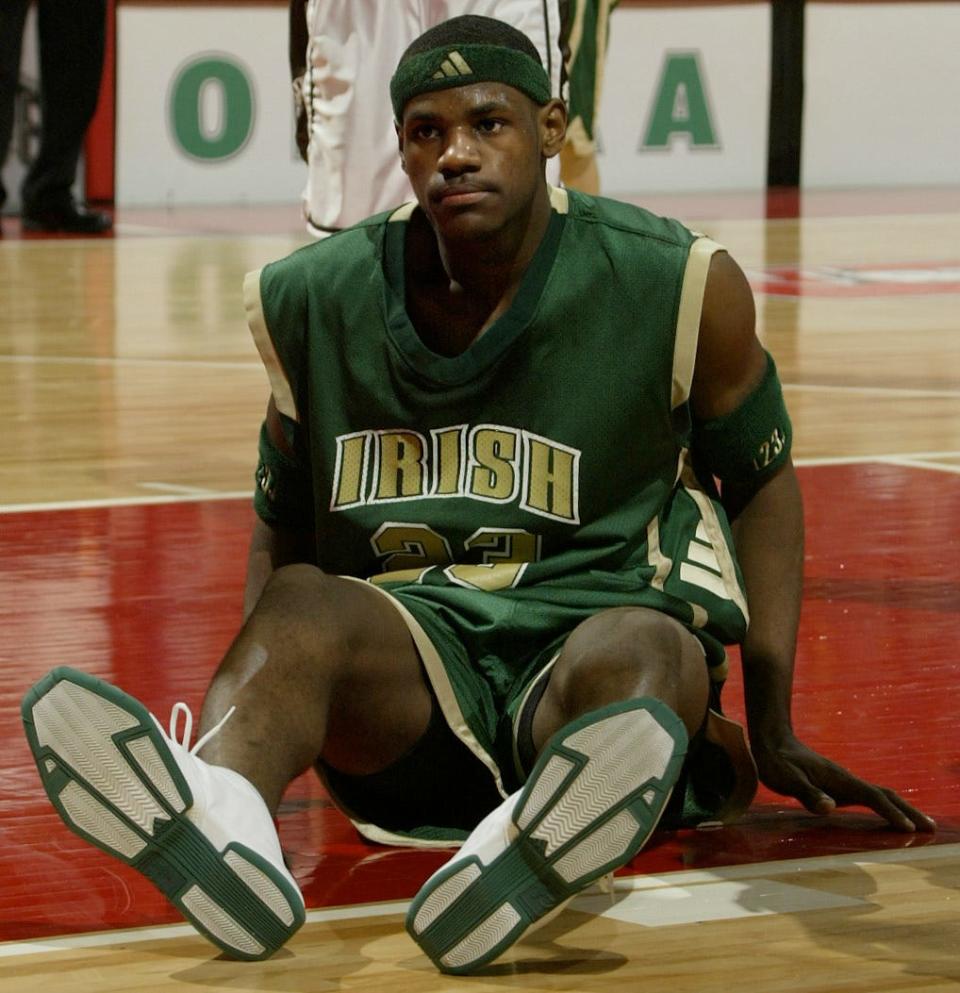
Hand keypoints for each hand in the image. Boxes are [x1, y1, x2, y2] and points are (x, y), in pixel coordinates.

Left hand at [753, 733, 935, 832]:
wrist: (772, 741)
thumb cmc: (777, 762)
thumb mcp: (788, 780)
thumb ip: (808, 794)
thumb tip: (830, 808)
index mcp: (839, 780)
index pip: (872, 797)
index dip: (891, 813)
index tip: (909, 829)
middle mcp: (846, 781)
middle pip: (885, 795)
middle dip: (908, 811)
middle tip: (931, 829)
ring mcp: (843, 783)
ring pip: (880, 796)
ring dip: (901, 810)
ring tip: (920, 826)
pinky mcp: (838, 786)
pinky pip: (869, 798)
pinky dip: (886, 808)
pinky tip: (888, 816)